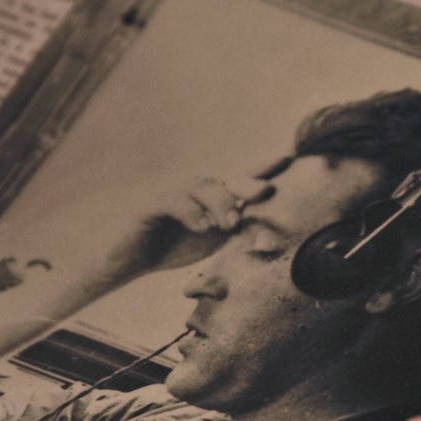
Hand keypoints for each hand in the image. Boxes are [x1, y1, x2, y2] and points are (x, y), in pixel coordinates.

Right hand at [63, 175, 267, 291]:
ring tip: (229, 223)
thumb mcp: (213, 242)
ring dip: (220, 202)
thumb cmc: (172, 248)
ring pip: (201, 186)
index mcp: (213, 199)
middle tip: (266, 192)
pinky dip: (191, 212)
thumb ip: (235, 231)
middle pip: (226, 179)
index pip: (241, 181)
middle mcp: (196, 191)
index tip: (288, 160)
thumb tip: (264, 229)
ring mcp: (174, 194)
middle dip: (248, 182)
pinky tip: (202, 226)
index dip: (263, 169)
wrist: (132, 261)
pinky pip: (174, 201)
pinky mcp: (152, 204)